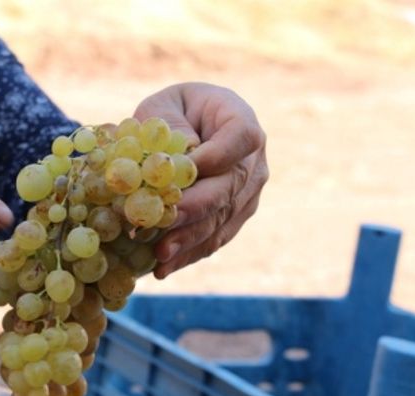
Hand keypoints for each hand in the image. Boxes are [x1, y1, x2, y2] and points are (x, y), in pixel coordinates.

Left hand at [134, 82, 268, 278]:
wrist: (189, 125)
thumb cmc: (171, 112)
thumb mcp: (163, 107)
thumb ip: (167, 127)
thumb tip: (173, 164)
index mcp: (241, 121)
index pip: (240, 138)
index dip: (214, 157)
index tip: (179, 175)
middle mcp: (254, 160)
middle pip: (230, 188)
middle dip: (194, 212)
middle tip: (163, 230)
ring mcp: (250, 192)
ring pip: (223, 219)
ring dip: (190, 241)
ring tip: (159, 257)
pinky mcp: (236, 216)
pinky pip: (216, 238)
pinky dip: (189, 254)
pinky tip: (163, 269)